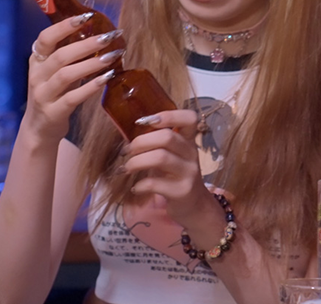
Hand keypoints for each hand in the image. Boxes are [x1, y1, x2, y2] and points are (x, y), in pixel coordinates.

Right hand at [25, 13, 123, 138]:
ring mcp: (43, 95)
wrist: (39, 130)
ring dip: (91, 64)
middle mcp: (37, 76)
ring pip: (66, 75)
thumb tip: (97, 33)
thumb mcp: (55, 72)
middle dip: (86, 44)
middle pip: (60, 56)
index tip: (86, 16)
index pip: (45, 38)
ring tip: (113, 56)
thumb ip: (69, 55)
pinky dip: (91, 87)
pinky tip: (107, 78)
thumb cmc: (53, 94)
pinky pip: (73, 98)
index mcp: (37, 61)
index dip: (64, 26)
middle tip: (109, 37)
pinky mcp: (53, 113)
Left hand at [120, 110, 213, 224]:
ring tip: (127, 168)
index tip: (145, 121)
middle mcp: (192, 154)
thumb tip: (127, 134)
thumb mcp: (173, 156)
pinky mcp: (181, 191)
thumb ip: (158, 143)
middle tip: (127, 151)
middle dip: (140, 142)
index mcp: (189, 141)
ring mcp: (189, 173)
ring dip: (136, 162)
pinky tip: (136, 188)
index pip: (189, 118)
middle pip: (167, 137)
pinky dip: (140, 185)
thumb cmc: (175, 175)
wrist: (194, 206)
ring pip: (160, 158)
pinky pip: (155, 183)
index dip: (168, 115)